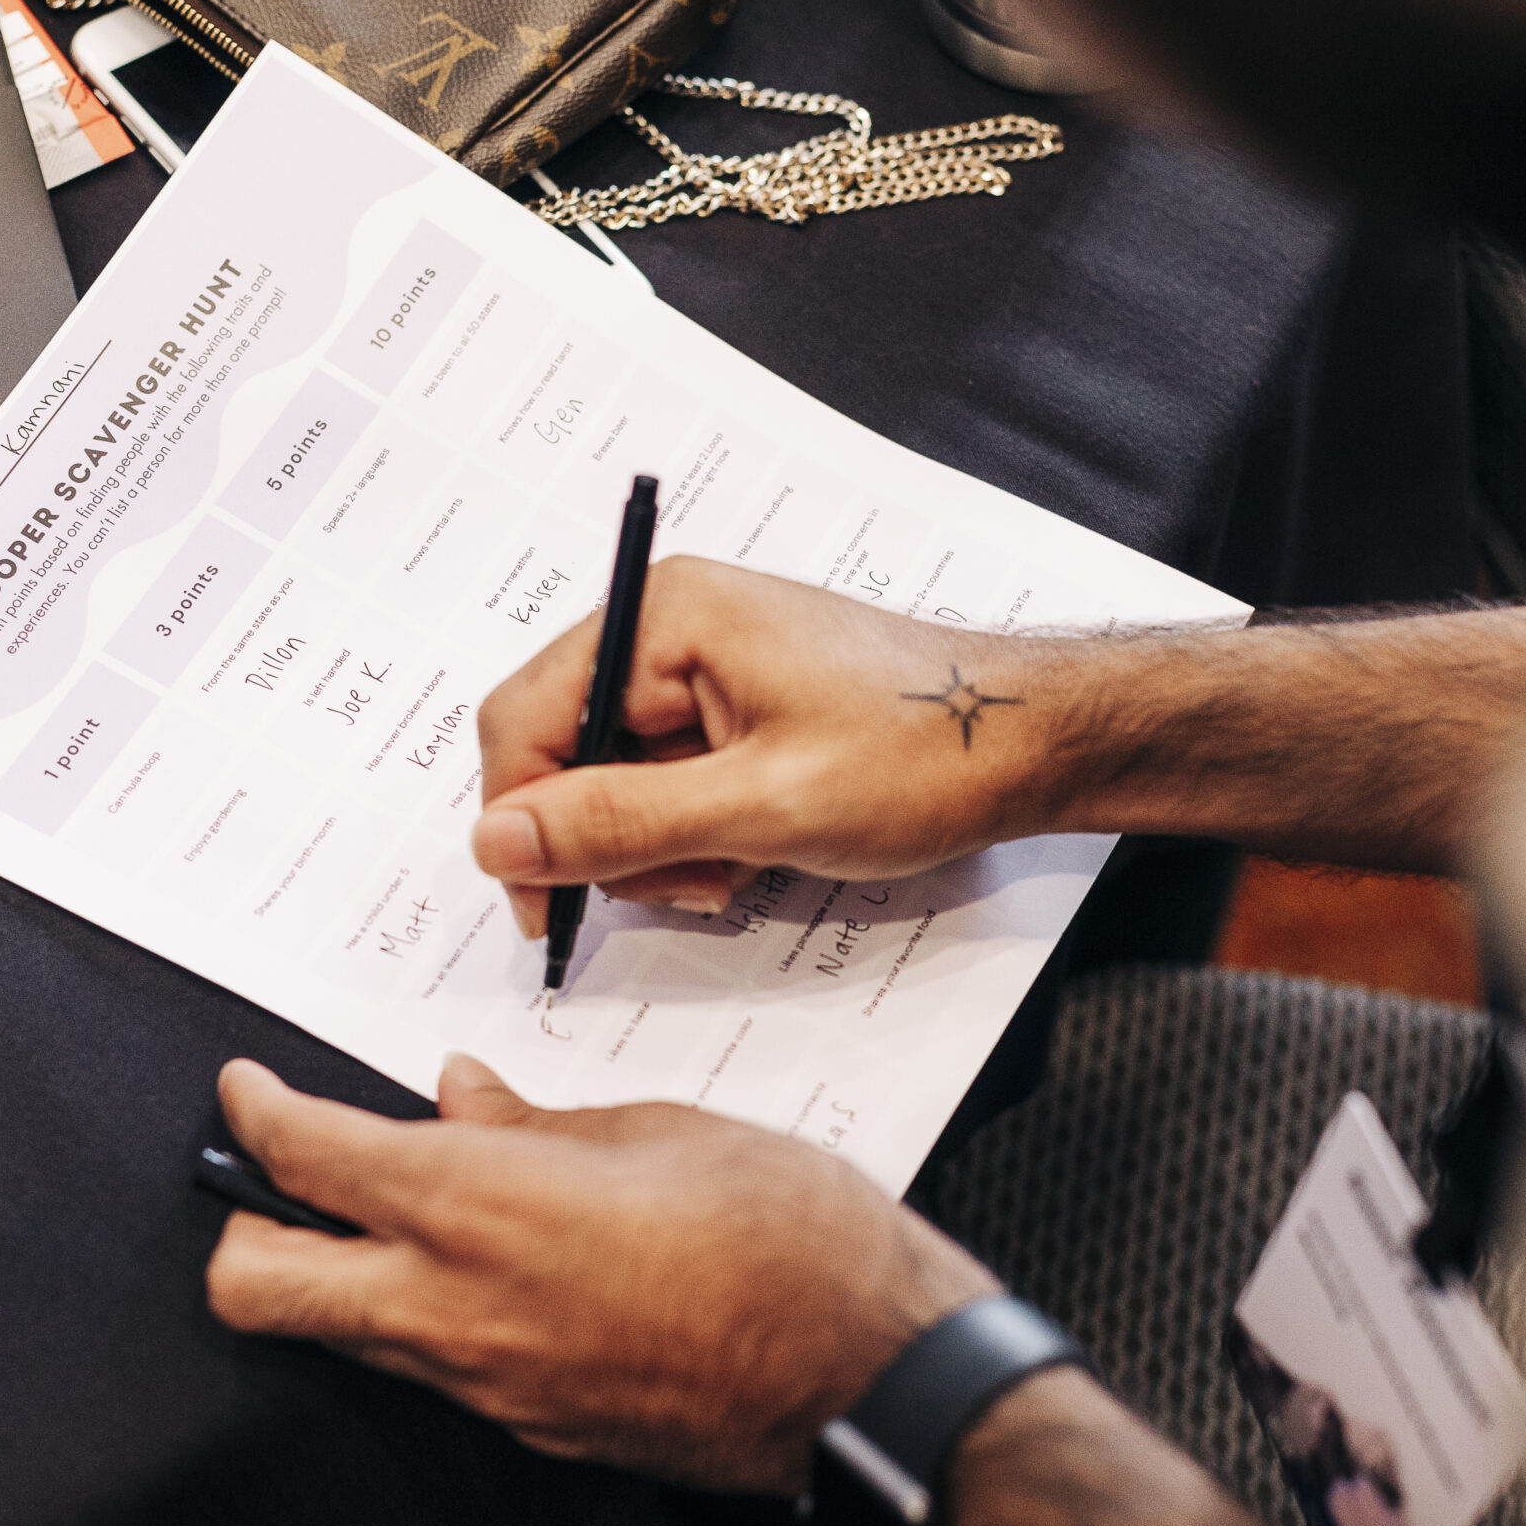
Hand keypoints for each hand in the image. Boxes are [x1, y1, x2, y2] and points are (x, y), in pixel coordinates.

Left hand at [203, 1055, 997, 1491]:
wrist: (870, 1375)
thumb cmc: (790, 1237)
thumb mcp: (661, 1129)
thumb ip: (537, 1119)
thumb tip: (462, 1096)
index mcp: (480, 1204)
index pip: (305, 1159)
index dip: (253, 1111)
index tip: (247, 1087)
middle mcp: (457, 1308)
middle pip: (256, 1289)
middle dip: (245, 1224)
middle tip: (284, 1174)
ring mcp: (488, 1386)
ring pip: (341, 1338)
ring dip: (340, 1273)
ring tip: (405, 1212)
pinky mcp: (533, 1430)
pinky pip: (436, 1373)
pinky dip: (433, 1317)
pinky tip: (500, 1272)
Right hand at [472, 556, 1068, 936]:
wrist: (1030, 743)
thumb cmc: (922, 754)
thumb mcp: (763, 806)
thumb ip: (621, 822)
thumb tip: (495, 840)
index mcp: (666, 615)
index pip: (523, 719)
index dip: (521, 823)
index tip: (549, 910)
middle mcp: (671, 624)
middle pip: (563, 751)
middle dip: (611, 840)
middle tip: (693, 885)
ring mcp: (703, 664)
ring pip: (612, 780)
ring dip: (656, 848)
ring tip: (737, 870)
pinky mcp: (732, 705)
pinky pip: (665, 780)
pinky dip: (694, 833)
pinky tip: (754, 853)